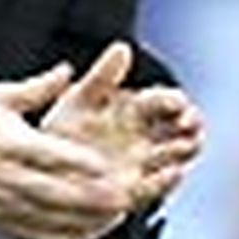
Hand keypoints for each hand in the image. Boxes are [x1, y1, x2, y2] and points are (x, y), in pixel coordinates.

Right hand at [0, 58, 138, 238]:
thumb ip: (37, 88)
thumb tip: (68, 71)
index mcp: (9, 143)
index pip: (47, 155)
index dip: (77, 162)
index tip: (104, 165)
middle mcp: (7, 177)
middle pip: (53, 192)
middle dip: (90, 197)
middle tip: (122, 196)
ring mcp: (5, 203)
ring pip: (50, 218)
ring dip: (85, 219)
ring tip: (116, 215)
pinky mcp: (3, 221)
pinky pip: (38, 235)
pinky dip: (66, 237)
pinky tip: (91, 233)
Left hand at [40, 41, 205, 215]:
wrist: (46, 168)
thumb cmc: (65, 129)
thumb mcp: (80, 100)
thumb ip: (101, 77)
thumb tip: (122, 48)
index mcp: (139, 109)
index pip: (170, 101)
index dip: (177, 102)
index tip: (176, 104)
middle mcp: (148, 136)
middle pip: (186, 128)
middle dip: (192, 125)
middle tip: (186, 124)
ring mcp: (145, 164)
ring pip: (179, 155)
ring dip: (185, 150)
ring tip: (182, 145)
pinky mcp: (135, 191)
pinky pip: (157, 186)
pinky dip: (168, 179)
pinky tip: (173, 172)